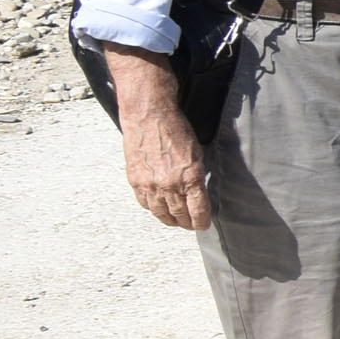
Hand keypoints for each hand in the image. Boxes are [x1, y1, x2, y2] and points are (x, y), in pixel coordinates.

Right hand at [104, 45, 211, 230]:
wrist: (149, 114)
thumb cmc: (177, 129)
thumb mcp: (197, 153)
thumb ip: (197, 175)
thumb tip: (198, 193)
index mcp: (190, 178)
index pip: (198, 211)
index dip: (201, 222)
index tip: (203, 224)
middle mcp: (169, 185)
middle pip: (179, 216)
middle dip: (187, 223)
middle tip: (190, 224)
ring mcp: (150, 184)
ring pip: (160, 213)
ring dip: (169, 219)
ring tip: (175, 220)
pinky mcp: (135, 179)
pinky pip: (144, 202)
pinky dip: (152, 208)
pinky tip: (158, 208)